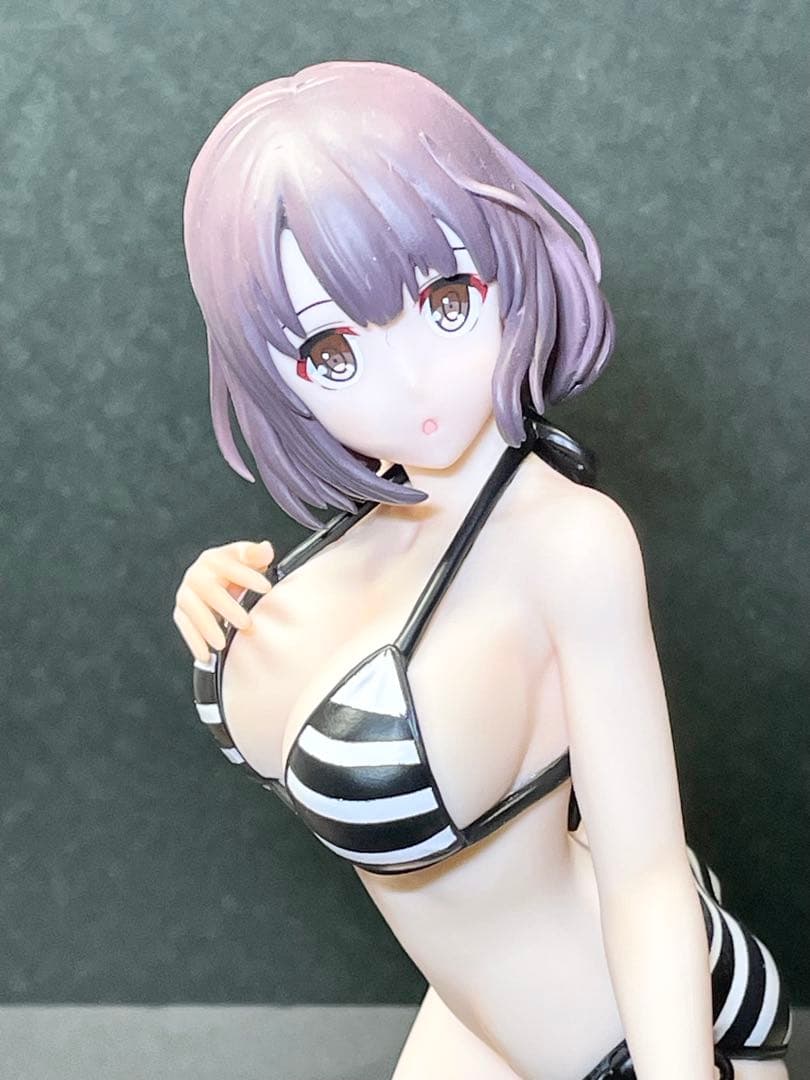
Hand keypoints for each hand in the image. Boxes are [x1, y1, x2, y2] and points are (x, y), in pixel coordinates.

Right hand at [173, 540, 273, 662]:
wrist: (215, 581)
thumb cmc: (235, 571)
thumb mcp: (248, 559)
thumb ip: (256, 554)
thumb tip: (265, 550)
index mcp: (215, 558)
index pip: (231, 566)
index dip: (248, 576)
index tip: (266, 588)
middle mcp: (197, 574)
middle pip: (209, 590)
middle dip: (227, 607)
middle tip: (246, 623)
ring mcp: (186, 593)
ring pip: (192, 609)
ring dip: (207, 627)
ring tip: (222, 644)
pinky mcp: (181, 611)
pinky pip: (184, 626)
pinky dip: (194, 642)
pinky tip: (205, 655)